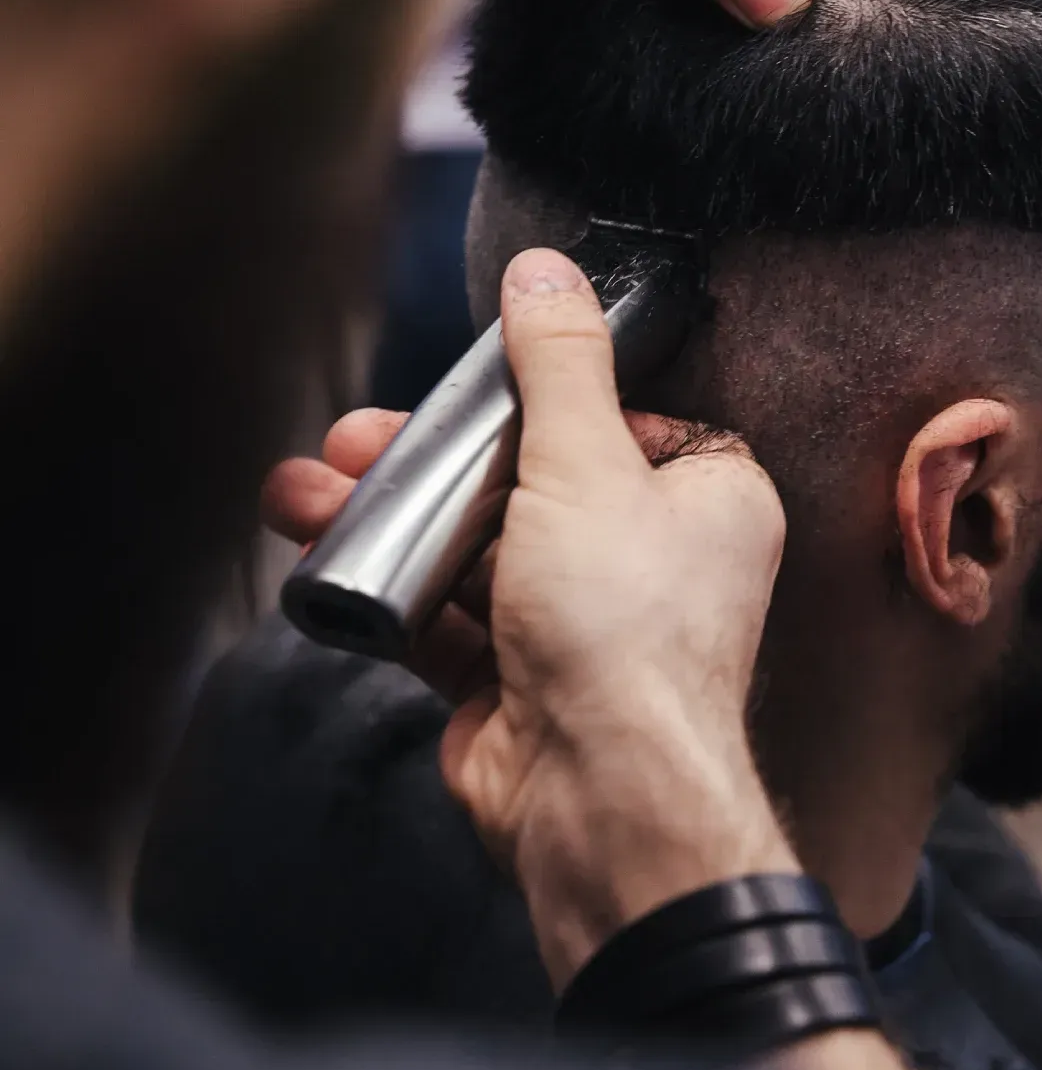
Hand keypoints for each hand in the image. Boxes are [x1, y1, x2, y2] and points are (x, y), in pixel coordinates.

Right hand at [265, 248, 793, 988]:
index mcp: (705, 498)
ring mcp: (578, 622)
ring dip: (391, 519)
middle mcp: (650, 559)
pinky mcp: (516, 677)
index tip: (469, 385)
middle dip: (431, 460)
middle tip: (358, 438)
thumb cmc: (624, 634)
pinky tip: (323, 558)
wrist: (596, 799)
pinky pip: (445, 616)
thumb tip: (548, 270)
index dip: (539, 398)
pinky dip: (388, 589)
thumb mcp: (587, 463)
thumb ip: (559, 363)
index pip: (620, 418)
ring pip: (473, 545)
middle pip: (525, 479)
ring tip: (309, 492)